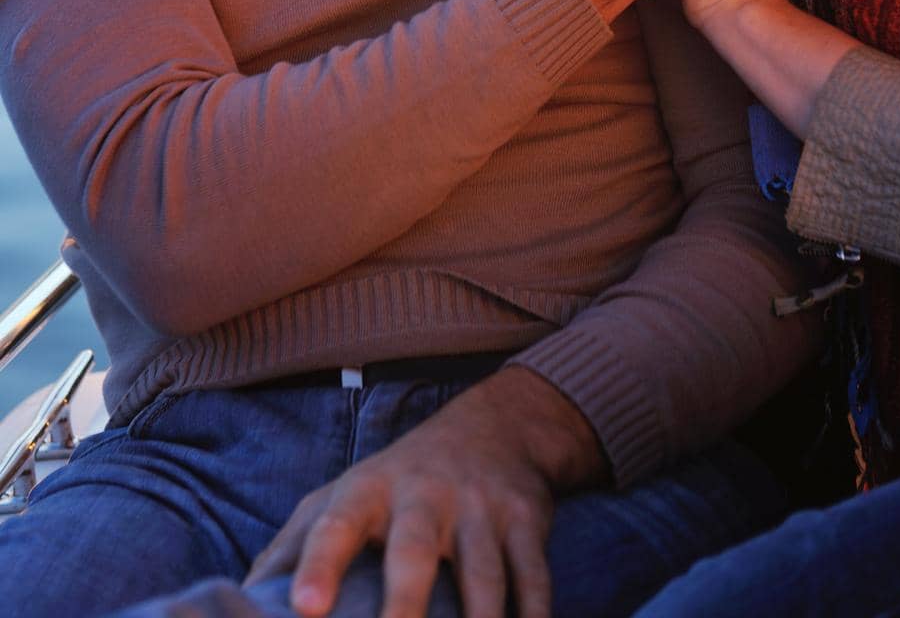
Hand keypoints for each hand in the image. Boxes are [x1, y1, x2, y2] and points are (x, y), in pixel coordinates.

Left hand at [244, 369, 603, 617]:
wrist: (498, 427)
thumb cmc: (400, 480)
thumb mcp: (342, 495)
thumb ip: (293, 548)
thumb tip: (238, 603)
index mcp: (369, 490)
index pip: (335, 524)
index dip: (318, 566)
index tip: (304, 610)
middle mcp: (425, 495)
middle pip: (414, 550)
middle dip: (406, 602)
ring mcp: (481, 508)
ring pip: (483, 575)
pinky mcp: (527, 522)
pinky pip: (534, 578)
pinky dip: (534, 615)